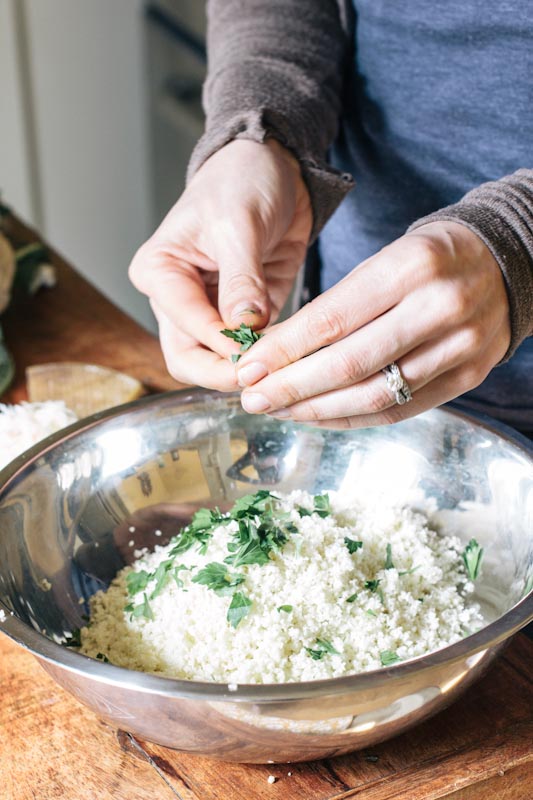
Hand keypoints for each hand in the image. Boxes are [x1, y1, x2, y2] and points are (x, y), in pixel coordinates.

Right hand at [129, 139, 311, 389]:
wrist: (274, 169)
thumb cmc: (242, 180)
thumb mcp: (239, 224)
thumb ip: (240, 279)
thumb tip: (243, 325)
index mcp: (160, 272)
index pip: (184, 326)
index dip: (220, 346)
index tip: (254, 354)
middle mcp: (177, 298)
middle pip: (188, 359)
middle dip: (223, 373)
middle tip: (262, 375)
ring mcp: (207, 311)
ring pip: (215, 364)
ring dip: (247, 369)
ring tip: (280, 365)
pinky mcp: (240, 318)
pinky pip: (248, 352)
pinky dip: (267, 358)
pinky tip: (290, 355)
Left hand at [235, 222, 510, 427]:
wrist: (504, 262)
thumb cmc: (429, 259)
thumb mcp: (384, 259)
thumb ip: (336, 305)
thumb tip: (275, 351)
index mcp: (409, 267)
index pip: (332, 319)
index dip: (283, 350)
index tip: (247, 366)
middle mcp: (438, 308)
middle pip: (350, 364)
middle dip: (291, 387)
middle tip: (252, 398)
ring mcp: (459, 348)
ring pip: (375, 395)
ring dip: (318, 410)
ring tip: (279, 411)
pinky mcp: (468, 377)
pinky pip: (400, 410)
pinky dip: (353, 418)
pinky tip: (320, 417)